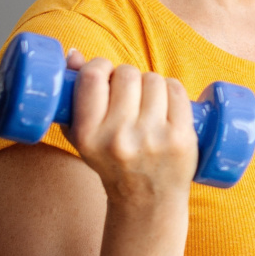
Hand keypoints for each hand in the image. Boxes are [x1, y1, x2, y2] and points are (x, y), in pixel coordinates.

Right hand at [63, 49, 197, 213]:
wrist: (148, 201)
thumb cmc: (112, 161)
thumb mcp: (83, 136)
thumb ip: (74, 94)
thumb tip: (74, 54)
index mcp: (88, 136)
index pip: (93, 78)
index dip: (101, 66)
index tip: (105, 73)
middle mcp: (118, 138)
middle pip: (127, 74)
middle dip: (129, 77)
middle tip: (130, 94)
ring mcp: (152, 138)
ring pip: (153, 79)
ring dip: (151, 84)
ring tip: (148, 103)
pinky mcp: (180, 138)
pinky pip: (177, 90)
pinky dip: (173, 91)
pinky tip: (167, 106)